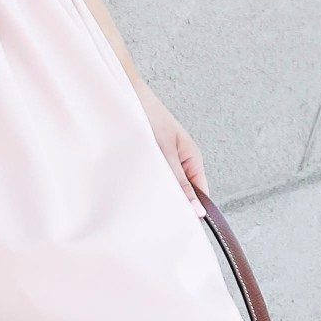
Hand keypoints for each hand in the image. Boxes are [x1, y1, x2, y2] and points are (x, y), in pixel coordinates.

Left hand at [77, 0, 210, 205]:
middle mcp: (179, 160)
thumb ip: (177, 181)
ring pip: (163, 187)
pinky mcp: (146, 157)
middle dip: (171, 207)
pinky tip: (130, 194)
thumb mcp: (163, 149)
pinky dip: (142, 186)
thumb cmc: (144, 111)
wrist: (119, 87)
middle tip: (155, 224)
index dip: (194, 213)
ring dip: (154, 196)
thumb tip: (196, 211)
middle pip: (182, 194)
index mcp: (192, 156)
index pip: (201, 194)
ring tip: (140, 209)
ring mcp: (163, 159)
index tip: (182, 232)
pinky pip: (150, 179)